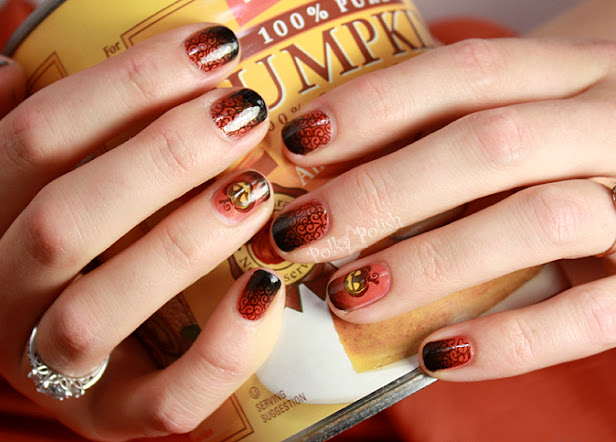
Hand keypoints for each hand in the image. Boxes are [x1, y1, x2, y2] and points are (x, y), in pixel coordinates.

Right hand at [0, 24, 284, 438]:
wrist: (70, 347)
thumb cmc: (57, 243)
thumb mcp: (25, 184)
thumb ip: (19, 140)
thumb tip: (1, 75)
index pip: (35, 139)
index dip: (126, 84)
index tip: (213, 49)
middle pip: (64, 220)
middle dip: (162, 158)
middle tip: (242, 113)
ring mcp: (48, 369)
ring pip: (96, 311)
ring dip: (181, 244)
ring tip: (255, 190)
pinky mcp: (110, 420)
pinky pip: (164, 401)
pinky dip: (221, 351)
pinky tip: (265, 289)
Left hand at [270, 38, 615, 380]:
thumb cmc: (573, 149)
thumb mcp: (530, 115)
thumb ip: (455, 133)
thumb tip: (336, 173)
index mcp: (575, 68)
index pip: (466, 71)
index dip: (376, 103)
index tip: (299, 143)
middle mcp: (612, 122)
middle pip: (489, 145)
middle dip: (380, 192)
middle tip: (301, 234)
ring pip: (540, 219)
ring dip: (430, 263)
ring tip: (350, 296)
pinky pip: (591, 316)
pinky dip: (509, 342)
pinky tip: (437, 357)